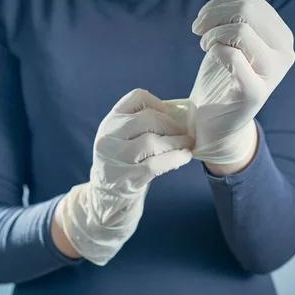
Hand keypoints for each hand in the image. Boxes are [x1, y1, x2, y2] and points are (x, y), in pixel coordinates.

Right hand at [54, 89, 193, 264]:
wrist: (106, 197)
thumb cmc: (125, 161)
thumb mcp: (125, 137)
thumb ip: (144, 124)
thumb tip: (183, 117)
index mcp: (111, 120)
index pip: (137, 98)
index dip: (159, 104)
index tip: (170, 116)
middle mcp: (109, 136)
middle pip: (148, 119)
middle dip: (173, 125)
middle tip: (186, 133)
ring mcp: (115, 158)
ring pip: (152, 141)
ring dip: (177, 142)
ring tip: (188, 144)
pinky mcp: (126, 178)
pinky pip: (155, 164)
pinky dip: (174, 158)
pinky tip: (185, 157)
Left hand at [186, 0, 294, 164]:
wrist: (215, 120)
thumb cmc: (223, 76)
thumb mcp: (233, 37)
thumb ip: (249, 11)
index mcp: (282, 36)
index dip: (220, 2)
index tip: (202, 19)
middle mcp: (285, 53)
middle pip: (247, 10)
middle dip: (213, 14)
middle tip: (198, 29)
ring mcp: (273, 74)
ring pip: (241, 30)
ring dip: (212, 34)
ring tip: (204, 44)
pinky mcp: (255, 93)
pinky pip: (233, 57)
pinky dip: (215, 51)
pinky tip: (210, 57)